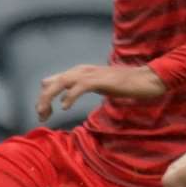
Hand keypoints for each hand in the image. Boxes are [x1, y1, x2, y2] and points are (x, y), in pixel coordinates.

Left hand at [35, 64, 166, 120]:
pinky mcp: (100, 80)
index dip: (44, 97)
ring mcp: (92, 74)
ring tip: (46, 113)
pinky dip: (70, 95)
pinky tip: (65, 106)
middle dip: (44, 99)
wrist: (143, 79)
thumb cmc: (122, 83)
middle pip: (54, 82)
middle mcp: (82, 70)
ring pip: (63, 82)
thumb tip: (60, 94)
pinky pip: (80, 86)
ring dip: (51, 97)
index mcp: (80, 71)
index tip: (43, 114)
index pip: (53, 81)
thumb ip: (78, 86)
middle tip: (41, 116)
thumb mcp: (95, 84)